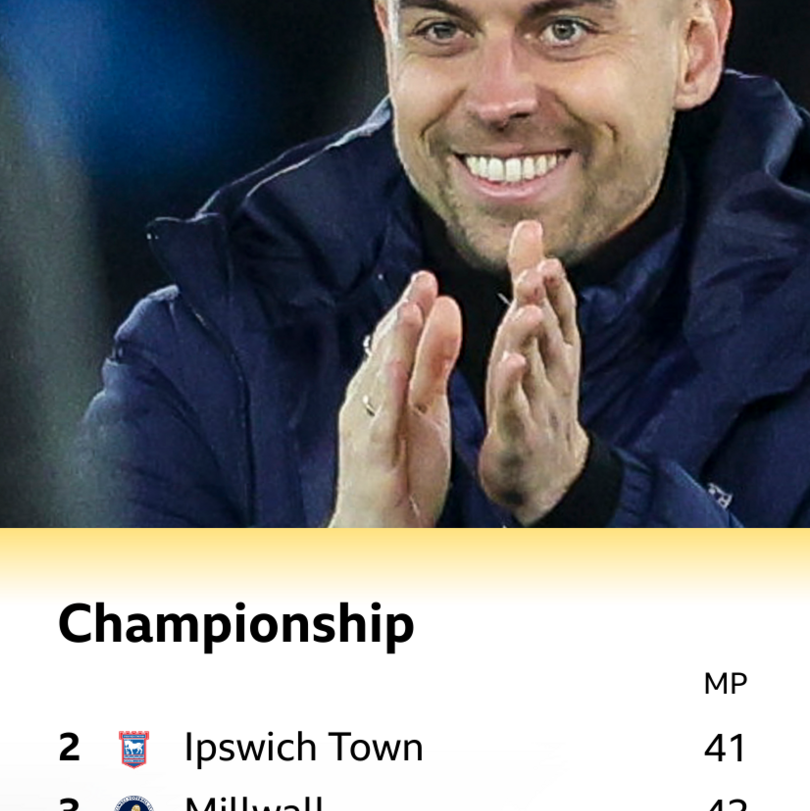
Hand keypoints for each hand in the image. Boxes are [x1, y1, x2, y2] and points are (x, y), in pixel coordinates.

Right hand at [329, 272, 461, 525]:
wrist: (378, 534)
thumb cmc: (400, 475)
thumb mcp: (426, 411)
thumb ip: (433, 364)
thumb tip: (444, 313)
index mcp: (383, 392)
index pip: (396, 343)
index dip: (413, 310)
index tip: (429, 277)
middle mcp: (367, 403)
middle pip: (386, 350)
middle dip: (405, 313)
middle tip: (424, 276)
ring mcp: (365, 427)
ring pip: (381, 375)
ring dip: (396, 339)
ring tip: (412, 304)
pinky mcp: (371, 453)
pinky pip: (381, 414)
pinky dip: (389, 385)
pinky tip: (400, 362)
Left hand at [478, 221, 588, 523]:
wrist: (551, 477)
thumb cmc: (537, 399)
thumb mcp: (536, 343)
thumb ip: (534, 288)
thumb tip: (530, 229)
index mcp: (557, 351)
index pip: (559, 312)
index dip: (554, 286)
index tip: (546, 255)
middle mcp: (553, 373)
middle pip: (547, 332)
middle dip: (543, 302)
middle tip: (536, 271)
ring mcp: (539, 404)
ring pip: (534, 366)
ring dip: (529, 338)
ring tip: (527, 311)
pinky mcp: (519, 434)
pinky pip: (515, 408)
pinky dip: (513, 387)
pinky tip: (510, 366)